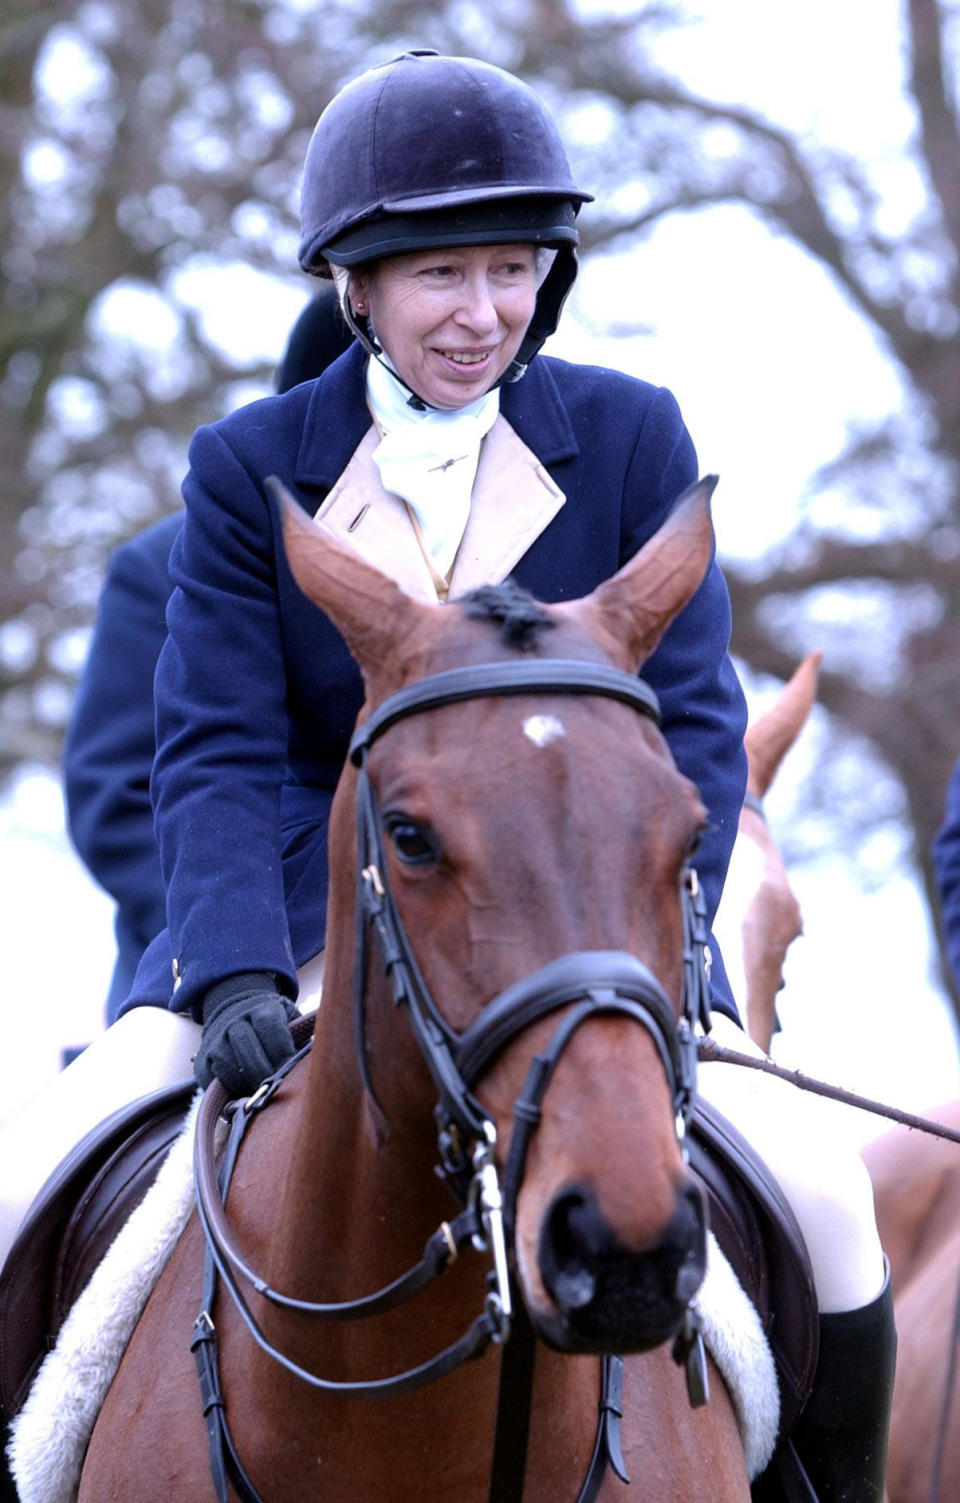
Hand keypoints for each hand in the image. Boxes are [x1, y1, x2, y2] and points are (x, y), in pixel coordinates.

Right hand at [195, 972, 297, 1096]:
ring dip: (247, 1084)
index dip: (283, 1054)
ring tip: (262, 1095)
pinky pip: (215, 1078)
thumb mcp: (288, 1017)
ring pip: (229, 1065)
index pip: (272, 1030)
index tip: (294, 1072)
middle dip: (265, 1074)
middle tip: (278, 1090)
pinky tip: (245, 1095)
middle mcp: (235, 1021)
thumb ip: (301, 1034)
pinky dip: (230, 1090)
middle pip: (249, 1050)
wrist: (233, 1010)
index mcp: (261, 1009)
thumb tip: (321, 1056)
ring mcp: (216, 1039)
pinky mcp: (203, 1058)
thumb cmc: (271, 1022)